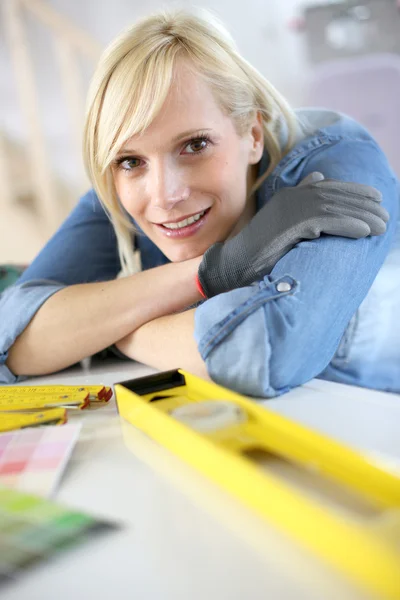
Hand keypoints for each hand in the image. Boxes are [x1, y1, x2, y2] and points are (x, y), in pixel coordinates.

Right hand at [197, 172, 388, 297]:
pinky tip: (363, 232)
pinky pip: (326, 222)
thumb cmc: (259, 249)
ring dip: (362, 217)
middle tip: (385, 216)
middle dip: (364, 205)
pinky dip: (347, 225)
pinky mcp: (289, 225)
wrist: (234, 264)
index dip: (355, 192)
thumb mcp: (281, 219)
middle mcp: (291, 197)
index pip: (329, 187)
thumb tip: (318, 177)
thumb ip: (299, 200)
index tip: (376, 200)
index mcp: (291, 194)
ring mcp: (289, 209)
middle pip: (336, 196)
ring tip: (381, 227)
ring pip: (335, 208)